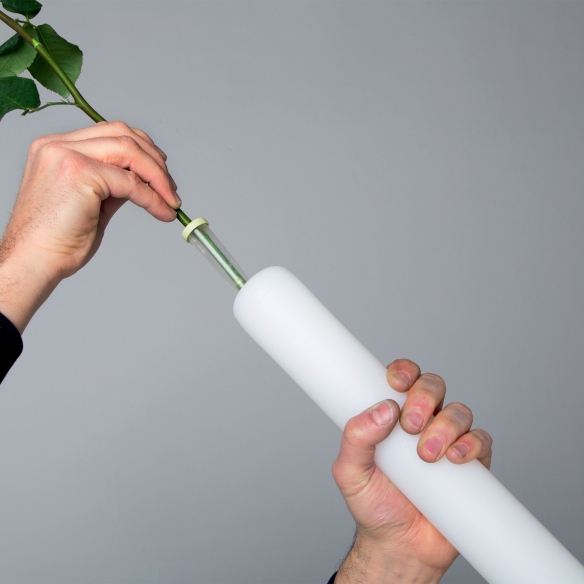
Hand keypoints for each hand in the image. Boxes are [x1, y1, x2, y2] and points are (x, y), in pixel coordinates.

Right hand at [0, 121, 179, 332]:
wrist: (33, 261)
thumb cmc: (56, 240)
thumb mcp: (90, 203)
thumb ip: (112, 185)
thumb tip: (141, 183)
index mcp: (56, 147)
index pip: (109, 133)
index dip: (142, 151)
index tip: (161, 175)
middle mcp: (59, 145)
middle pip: (123, 134)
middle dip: (155, 160)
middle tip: (171, 188)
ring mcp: (67, 155)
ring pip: (130, 151)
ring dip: (158, 177)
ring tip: (171, 200)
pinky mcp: (80, 173)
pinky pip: (130, 182)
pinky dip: (153, 198)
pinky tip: (163, 212)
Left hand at [332, 359, 491, 583]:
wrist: (399, 547)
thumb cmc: (373, 504)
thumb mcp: (350, 471)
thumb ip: (356, 438)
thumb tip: (381, 410)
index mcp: (392, 416)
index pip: (403, 378)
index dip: (403, 371)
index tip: (395, 382)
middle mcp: (422, 422)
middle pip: (433, 386)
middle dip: (424, 397)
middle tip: (410, 425)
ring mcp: (448, 441)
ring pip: (459, 411)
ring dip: (446, 426)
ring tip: (427, 455)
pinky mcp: (471, 465)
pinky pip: (482, 441)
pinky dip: (472, 444)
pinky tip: (455, 458)